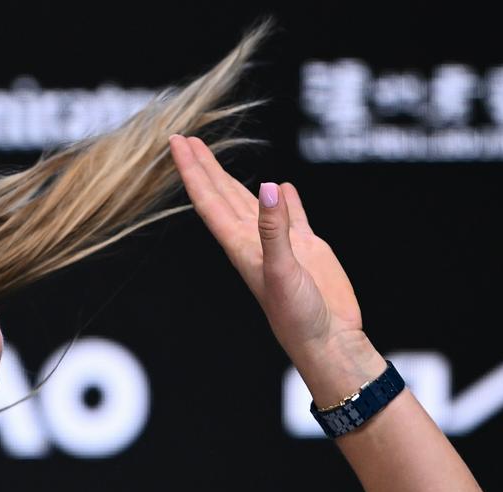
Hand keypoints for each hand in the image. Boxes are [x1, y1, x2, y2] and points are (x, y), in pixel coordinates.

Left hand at [167, 134, 366, 365]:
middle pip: (222, 195)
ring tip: (217, 157)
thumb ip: (275, 230)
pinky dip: (284, 199)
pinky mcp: (306, 248)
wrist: (328, 341)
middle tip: (184, 138)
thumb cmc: (299, 316)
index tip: (175, 143)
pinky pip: (291, 216)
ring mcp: (280, 244)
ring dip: (232, 179)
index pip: (209, 200)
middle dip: (203, 167)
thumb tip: (269, 187)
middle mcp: (254, 242)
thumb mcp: (283, 271)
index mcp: (241, 246)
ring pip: (250, 201)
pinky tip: (281, 187)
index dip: (192, 171)